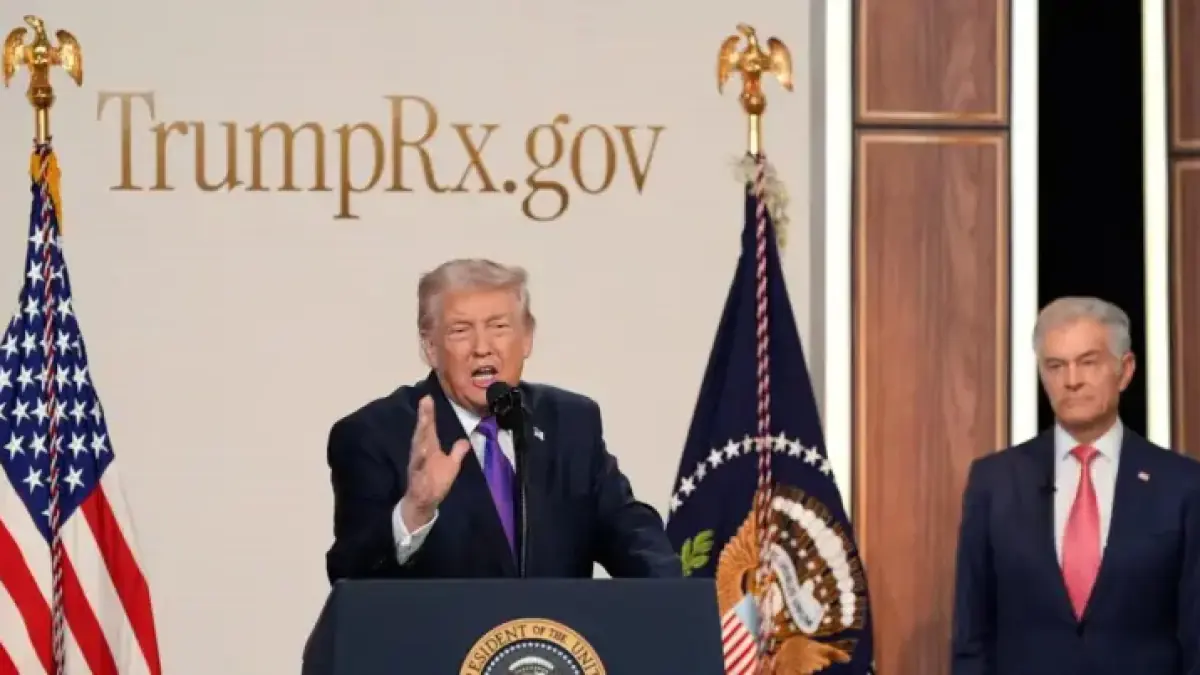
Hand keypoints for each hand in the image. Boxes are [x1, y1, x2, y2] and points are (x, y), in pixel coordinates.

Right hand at [399, 395, 470, 529]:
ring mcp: (418, 466)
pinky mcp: (417, 479)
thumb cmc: (435, 482)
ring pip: (418, 448)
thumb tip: (465, 441)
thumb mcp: (450, 466)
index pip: (429, 428)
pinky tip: (423, 451)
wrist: (423, 503)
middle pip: (422, 433)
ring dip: (421, 435)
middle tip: (425, 402)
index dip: (428, 414)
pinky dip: (420, 460)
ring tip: (424, 422)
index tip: (427, 398)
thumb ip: (457, 453)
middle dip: (423, 418)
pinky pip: (418, 469)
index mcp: (428, 449)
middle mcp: (421, 454)